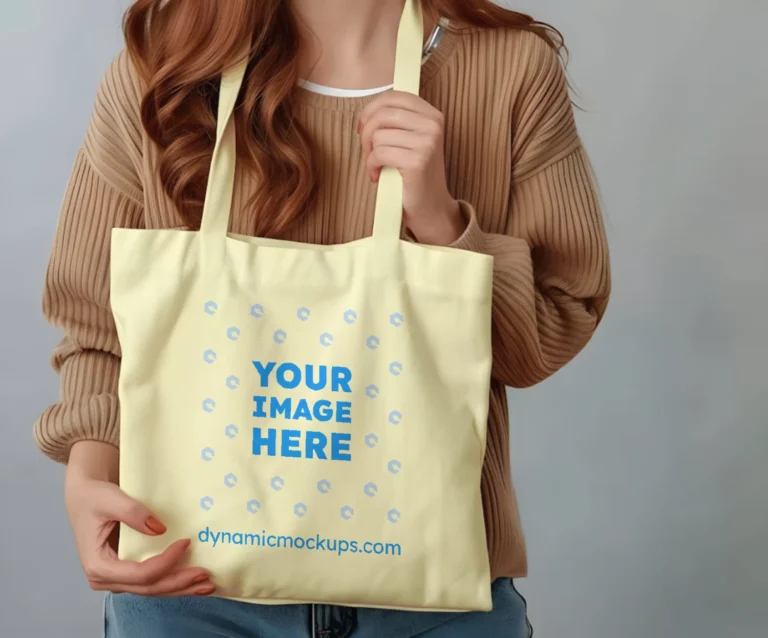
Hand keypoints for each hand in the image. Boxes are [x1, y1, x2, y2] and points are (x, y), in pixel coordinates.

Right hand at [65, 441, 214, 596]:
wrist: (85, 497)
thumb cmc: (94, 497)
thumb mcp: (110, 499)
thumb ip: (133, 512)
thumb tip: (159, 529)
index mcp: (98, 565)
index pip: (139, 573)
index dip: (165, 562)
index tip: (186, 543)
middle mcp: (106, 578)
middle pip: (149, 587)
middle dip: (179, 583)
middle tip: (206, 574)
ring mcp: (118, 578)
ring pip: (152, 589)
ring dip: (180, 588)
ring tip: (207, 584)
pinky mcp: (127, 572)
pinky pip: (152, 582)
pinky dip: (173, 581)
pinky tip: (193, 581)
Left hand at [358, 91, 465, 245]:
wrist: (430, 208)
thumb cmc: (414, 176)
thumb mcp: (410, 141)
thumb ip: (396, 122)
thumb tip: (367, 113)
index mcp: (432, 115)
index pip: (393, 97)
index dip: (371, 110)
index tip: (363, 128)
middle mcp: (433, 125)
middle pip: (382, 114)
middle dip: (366, 133)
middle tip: (367, 152)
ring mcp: (427, 142)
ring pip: (378, 135)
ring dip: (369, 154)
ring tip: (376, 167)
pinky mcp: (417, 161)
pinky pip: (379, 153)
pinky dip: (372, 166)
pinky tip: (377, 176)